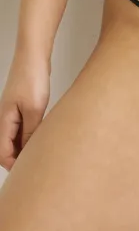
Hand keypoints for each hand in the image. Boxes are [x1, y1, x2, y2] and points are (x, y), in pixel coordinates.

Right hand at [0, 53, 49, 170]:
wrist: (33, 57)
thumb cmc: (32, 79)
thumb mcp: (34, 109)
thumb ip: (31, 131)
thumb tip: (29, 151)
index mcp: (4, 121)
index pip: (3, 152)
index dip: (14, 165)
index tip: (28, 174)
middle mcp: (5, 118)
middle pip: (7, 147)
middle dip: (18, 159)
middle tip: (36, 168)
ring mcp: (13, 112)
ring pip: (15, 137)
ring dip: (25, 147)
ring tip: (41, 155)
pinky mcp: (22, 106)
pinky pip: (22, 127)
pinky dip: (30, 135)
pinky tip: (42, 138)